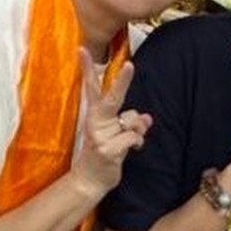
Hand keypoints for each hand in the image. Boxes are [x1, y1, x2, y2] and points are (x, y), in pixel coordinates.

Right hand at [70, 50, 150, 195]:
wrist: (89, 180)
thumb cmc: (103, 153)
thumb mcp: (116, 135)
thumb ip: (130, 123)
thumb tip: (148, 118)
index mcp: (94, 115)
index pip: (92, 88)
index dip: (87, 69)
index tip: (82, 50)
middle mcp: (95, 122)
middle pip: (111, 98)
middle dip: (122, 82)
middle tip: (130, 65)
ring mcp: (100, 136)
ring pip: (132, 123)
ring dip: (136, 132)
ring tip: (126, 143)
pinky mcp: (107, 150)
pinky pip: (133, 138)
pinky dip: (136, 144)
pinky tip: (128, 152)